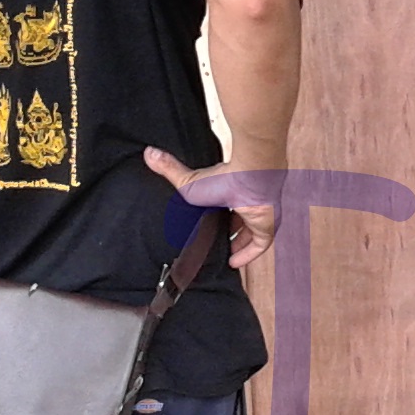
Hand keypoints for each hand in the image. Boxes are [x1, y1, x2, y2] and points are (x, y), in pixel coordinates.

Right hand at [145, 147, 280, 269]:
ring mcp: (259, 216)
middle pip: (238, 222)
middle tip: (213, 244)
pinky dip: (247, 255)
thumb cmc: (223, 178)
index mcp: (231, 192)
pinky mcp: (266, 227)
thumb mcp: (188, 180)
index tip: (205, 227)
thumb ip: (169, 168)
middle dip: (227, 233)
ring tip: (222, 255)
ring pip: (250, 234)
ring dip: (238, 244)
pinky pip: (259, 246)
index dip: (217, 218)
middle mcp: (247, 204)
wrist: (249, 179)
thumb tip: (149, 152)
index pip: (225, 207)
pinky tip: (234, 263)